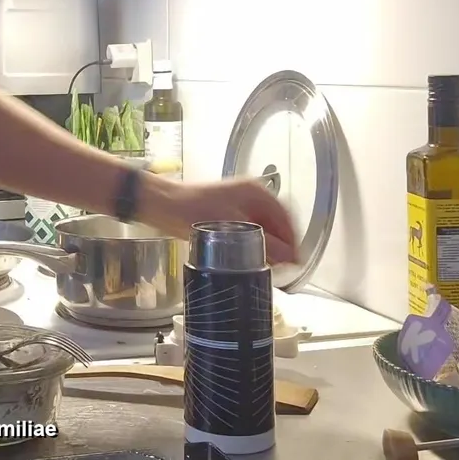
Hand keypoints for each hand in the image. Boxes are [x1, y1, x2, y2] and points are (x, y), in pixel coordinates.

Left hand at [170, 179, 297, 263]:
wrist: (162, 205)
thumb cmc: (191, 209)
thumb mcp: (232, 228)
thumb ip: (264, 243)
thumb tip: (290, 257)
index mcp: (256, 192)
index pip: (286, 218)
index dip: (293, 240)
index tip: (296, 260)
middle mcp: (251, 195)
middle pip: (276, 223)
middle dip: (281, 245)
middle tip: (283, 267)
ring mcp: (239, 204)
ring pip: (263, 228)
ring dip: (268, 246)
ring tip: (270, 265)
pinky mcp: (228, 215)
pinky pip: (249, 231)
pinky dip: (254, 244)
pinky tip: (252, 258)